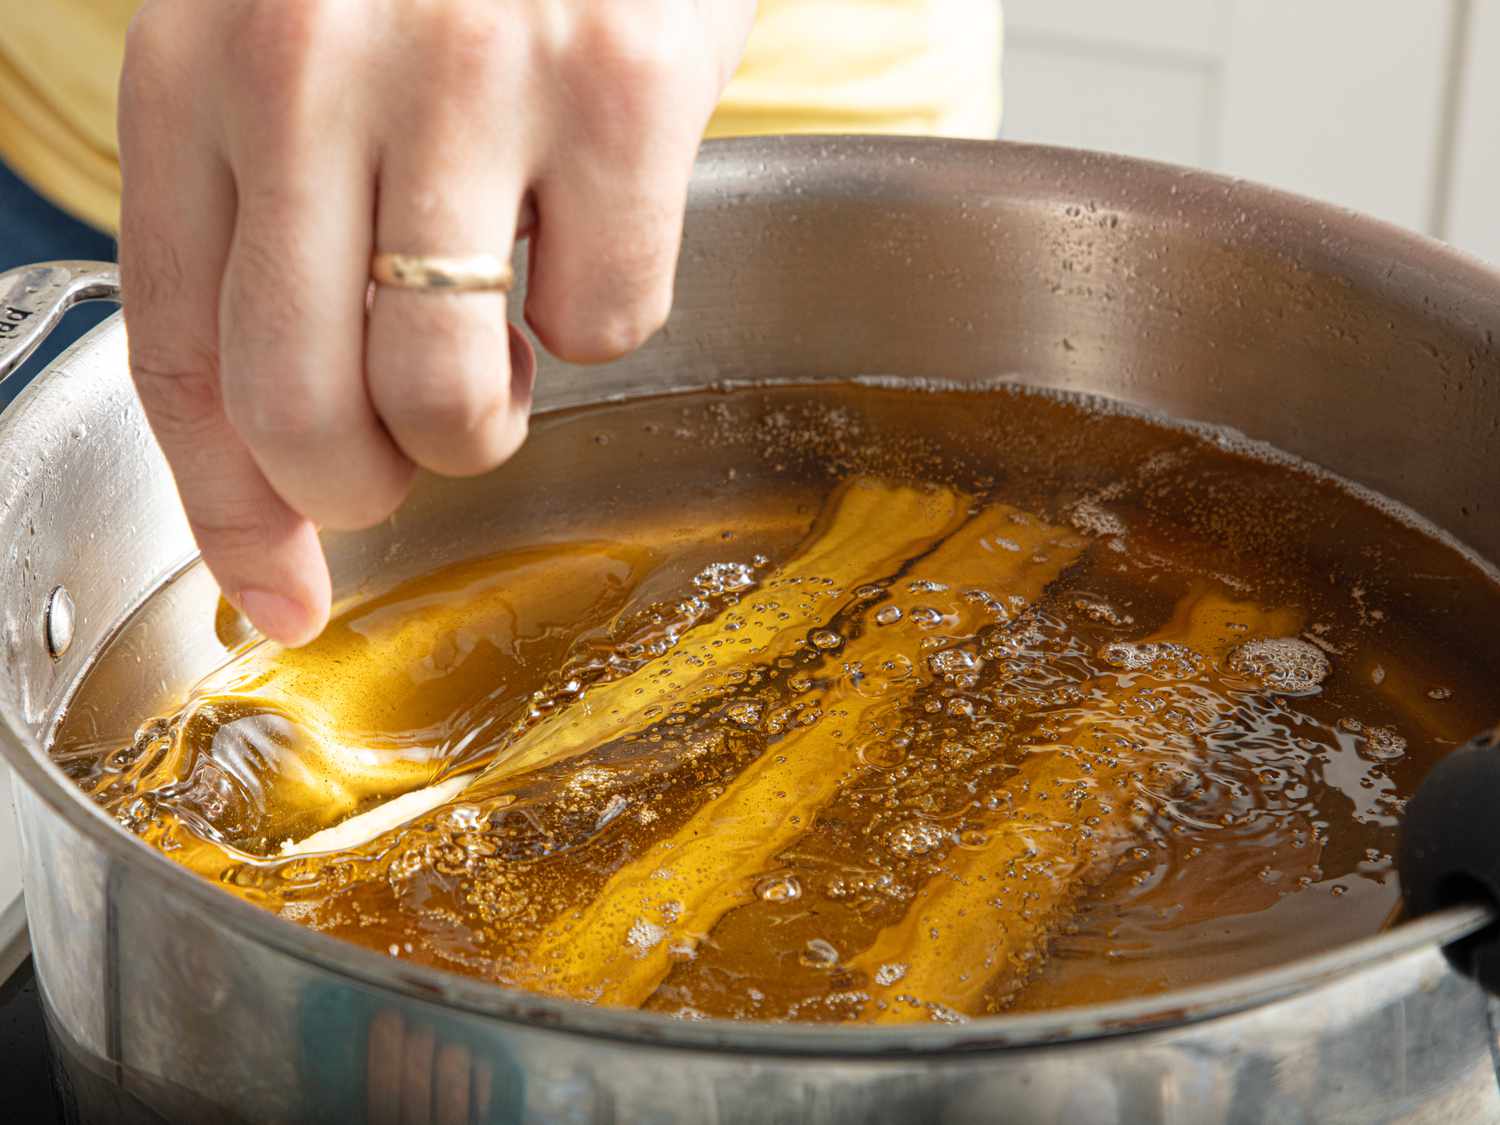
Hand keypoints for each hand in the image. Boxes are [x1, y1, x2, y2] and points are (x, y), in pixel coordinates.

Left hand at [118, 0, 753, 645]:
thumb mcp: (296, 60)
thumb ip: (271, 241)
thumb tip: (294, 496)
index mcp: (201, 71)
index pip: (182, 358)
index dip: (232, 512)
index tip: (284, 599)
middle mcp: (311, 66)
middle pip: (306, 410)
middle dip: (368, 484)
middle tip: (416, 450)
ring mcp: (470, 76)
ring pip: (456, 398)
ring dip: (491, 417)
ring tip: (509, 333)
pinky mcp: (619, 87)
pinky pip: (610, 321)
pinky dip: (610, 312)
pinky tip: (597, 223)